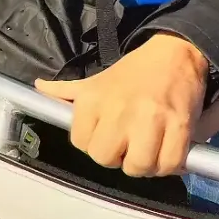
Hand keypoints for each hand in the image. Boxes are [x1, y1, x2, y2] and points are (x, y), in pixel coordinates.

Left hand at [35, 33, 208, 177]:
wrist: (176, 52)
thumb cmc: (134, 71)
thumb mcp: (97, 80)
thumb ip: (66, 91)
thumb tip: (39, 87)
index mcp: (93, 99)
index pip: (81, 144)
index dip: (97, 144)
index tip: (111, 135)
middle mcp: (118, 109)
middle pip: (105, 159)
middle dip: (119, 158)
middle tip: (131, 145)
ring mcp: (151, 117)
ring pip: (138, 166)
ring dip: (146, 165)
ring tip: (151, 150)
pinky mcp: (179, 124)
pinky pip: (169, 163)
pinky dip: (171, 165)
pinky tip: (169, 151)